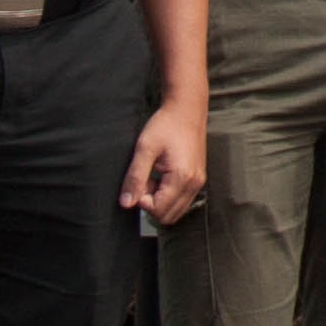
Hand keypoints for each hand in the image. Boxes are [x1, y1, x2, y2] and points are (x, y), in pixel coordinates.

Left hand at [123, 100, 208, 222]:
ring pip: (176, 211)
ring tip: (152, 179)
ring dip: (159, 201)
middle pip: (168, 216)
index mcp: (182, 177)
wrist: (187, 109)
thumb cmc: (166, 125)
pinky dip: (168, 196)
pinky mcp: (198, 178)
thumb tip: (126, 203)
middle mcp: (194, 183)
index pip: (158, 209)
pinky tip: (161, 177)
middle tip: (144, 181)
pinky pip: (182, 201)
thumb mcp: (144, 149)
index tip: (138, 181)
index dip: (142, 200)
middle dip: (151, 204)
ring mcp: (198, 182)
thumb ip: (135, 177)